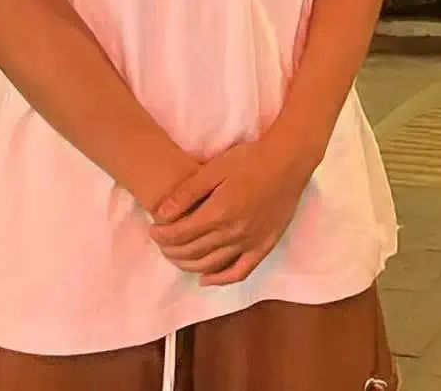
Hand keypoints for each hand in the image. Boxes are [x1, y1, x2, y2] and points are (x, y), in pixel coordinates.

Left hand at [148, 138, 313, 286]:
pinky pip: (239, 271)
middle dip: (171, 250)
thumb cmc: (250, 159)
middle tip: (160, 243)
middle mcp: (233, 233)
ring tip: (176, 257)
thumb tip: (161, 214)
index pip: (181, 234)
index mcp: (219, 212)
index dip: (162, 236)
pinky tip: (206, 278)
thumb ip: (188, 192)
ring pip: (211, 265)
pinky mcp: (263, 247)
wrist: (288, 161)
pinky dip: (220, 279)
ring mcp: (249, 243)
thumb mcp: (216, 168)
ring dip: (188, 265)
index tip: (153, 231)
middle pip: (193, 251)